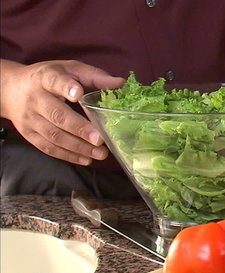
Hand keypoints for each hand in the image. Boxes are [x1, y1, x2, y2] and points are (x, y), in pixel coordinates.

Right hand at [0, 60, 124, 164]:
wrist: (11, 90)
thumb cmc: (49, 78)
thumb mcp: (69, 69)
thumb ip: (94, 77)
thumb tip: (121, 83)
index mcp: (46, 78)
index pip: (54, 81)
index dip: (66, 87)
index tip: (78, 94)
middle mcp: (36, 99)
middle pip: (56, 115)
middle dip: (79, 129)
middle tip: (99, 139)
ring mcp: (31, 119)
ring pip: (54, 135)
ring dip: (78, 147)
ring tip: (100, 153)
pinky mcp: (29, 134)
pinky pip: (48, 148)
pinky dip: (68, 156)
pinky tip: (86, 159)